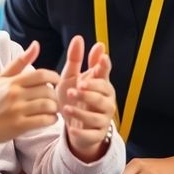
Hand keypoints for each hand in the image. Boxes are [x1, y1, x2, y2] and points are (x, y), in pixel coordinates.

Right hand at [0, 41, 60, 158]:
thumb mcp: (1, 78)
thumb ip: (20, 62)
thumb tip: (36, 44)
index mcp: (12, 82)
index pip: (41, 75)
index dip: (54, 77)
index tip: (57, 82)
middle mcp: (15, 94)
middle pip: (47, 91)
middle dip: (55, 95)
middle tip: (54, 98)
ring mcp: (17, 110)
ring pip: (47, 105)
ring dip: (55, 108)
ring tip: (53, 109)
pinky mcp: (18, 126)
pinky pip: (43, 121)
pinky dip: (51, 120)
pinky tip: (50, 119)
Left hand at [58, 36, 115, 161]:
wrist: (73, 126)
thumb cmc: (74, 97)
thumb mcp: (71, 78)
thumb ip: (75, 60)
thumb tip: (79, 38)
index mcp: (101, 84)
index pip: (106, 74)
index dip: (104, 67)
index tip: (102, 59)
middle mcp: (106, 101)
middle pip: (103, 95)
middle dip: (90, 91)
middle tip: (77, 87)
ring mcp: (103, 119)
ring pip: (97, 115)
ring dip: (83, 111)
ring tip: (67, 107)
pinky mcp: (96, 135)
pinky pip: (92, 133)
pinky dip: (81, 131)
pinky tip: (70, 127)